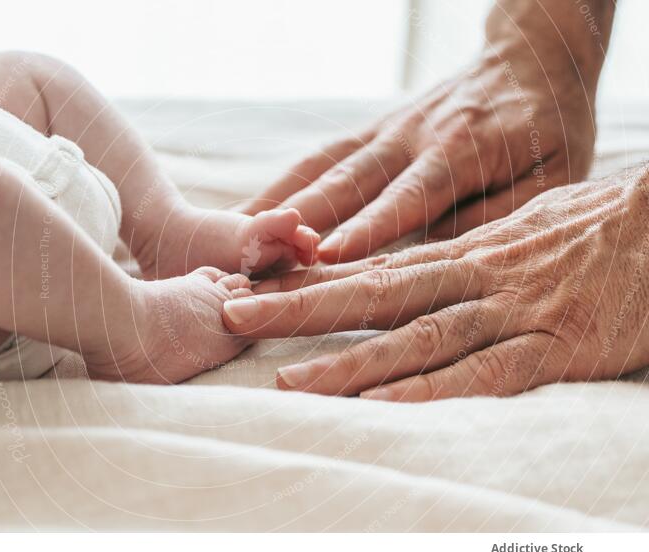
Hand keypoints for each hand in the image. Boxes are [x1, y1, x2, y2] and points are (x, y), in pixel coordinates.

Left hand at [223, 169, 648, 400]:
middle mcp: (470, 279)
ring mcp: (508, 313)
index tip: (253, 288)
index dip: (306, 280)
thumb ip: (460, 256)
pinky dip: (428, 391)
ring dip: (349, 360)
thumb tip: (410, 270)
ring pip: (414, 337)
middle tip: (233, 315)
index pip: (369, 268)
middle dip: (298, 307)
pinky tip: (381, 409)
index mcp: (460, 254)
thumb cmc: (591, 231)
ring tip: (289, 379)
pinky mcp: (552, 349)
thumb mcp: (513, 232)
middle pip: (370, 295)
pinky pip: (481, 374)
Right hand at [243, 51, 594, 262]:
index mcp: (462, 150)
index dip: (368, 227)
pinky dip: (282, 187)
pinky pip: (319, 159)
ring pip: (322, 171)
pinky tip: (249, 212)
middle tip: (258, 260)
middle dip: (300, 225)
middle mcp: (412, 137)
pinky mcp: (369, 131)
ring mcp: (384, 131)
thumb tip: (444, 258)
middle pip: (348, 185)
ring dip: (278, 207)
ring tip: (233, 241)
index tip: (327, 256)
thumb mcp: (550, 176)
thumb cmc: (546, 128)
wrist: (529, 60)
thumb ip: (497, 216)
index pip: (408, 196)